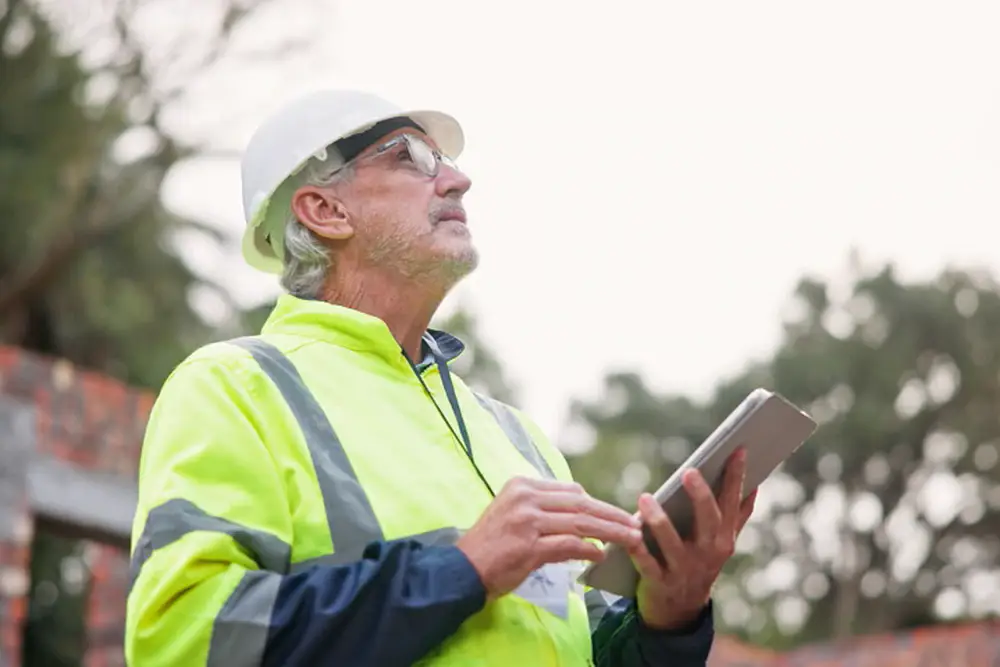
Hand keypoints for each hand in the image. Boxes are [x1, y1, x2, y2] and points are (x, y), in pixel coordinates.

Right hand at [456, 476, 643, 600]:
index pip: (570, 491)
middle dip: (611, 515)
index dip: (597, 502)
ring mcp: (527, 521)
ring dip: (609, 531)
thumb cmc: (489, 546)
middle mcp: (525, 498)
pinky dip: (588, 549)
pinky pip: (568, 544)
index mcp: (521, 485)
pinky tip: (600, 555)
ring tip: (629, 539)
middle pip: (580, 503)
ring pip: (580, 522)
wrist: (461, 570)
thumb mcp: (514, 515)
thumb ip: (544, 509)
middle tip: (633, 524)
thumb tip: (582, 512)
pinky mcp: (529, 546)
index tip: (616, 513)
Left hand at [629, 448, 756, 630]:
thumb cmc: (699, 562)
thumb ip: (737, 515)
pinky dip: (637, 548)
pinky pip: (646, 564)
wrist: (679, 610)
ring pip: (672, 543)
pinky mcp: (659, 582)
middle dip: (701, 496)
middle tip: (689, 470)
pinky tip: (629, 530)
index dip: (736, 477)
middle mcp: (708, 553)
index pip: (732, 504)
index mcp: (724, 539)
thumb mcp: (721, 542)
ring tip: (645, 497)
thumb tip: (756, 483)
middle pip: (708, 522)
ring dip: (659, 520)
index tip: (738, 450)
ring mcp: (684, 569)